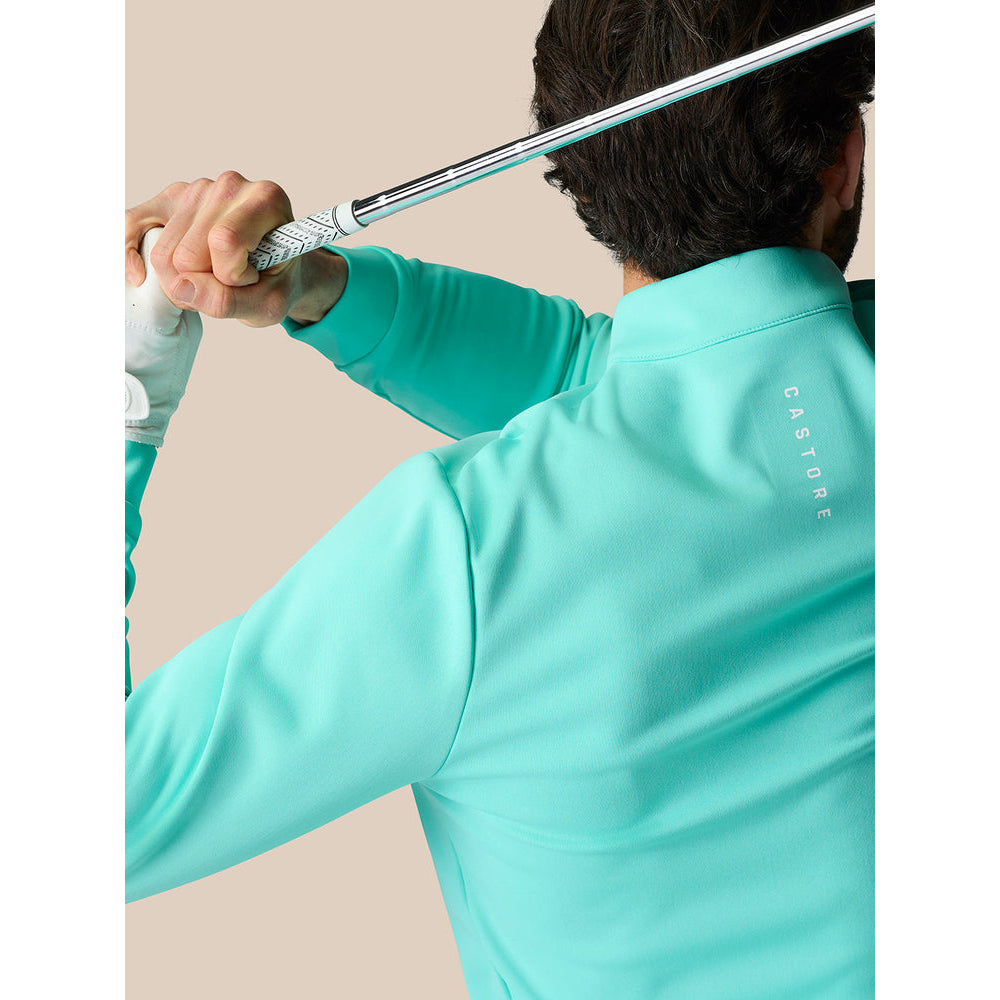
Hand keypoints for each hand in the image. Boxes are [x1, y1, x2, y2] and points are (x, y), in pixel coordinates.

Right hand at [125, 172, 345, 327]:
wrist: (275, 269)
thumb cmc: (274, 283)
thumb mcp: (267, 306)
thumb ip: (229, 301)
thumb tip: (180, 287)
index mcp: (265, 200)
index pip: (223, 242)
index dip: (232, 276)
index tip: (253, 278)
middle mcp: (230, 185)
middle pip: (185, 254)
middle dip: (203, 283)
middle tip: (229, 284)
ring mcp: (196, 188)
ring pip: (162, 253)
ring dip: (183, 279)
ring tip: (212, 275)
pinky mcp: (170, 198)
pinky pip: (132, 224)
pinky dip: (130, 254)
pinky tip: (140, 277)